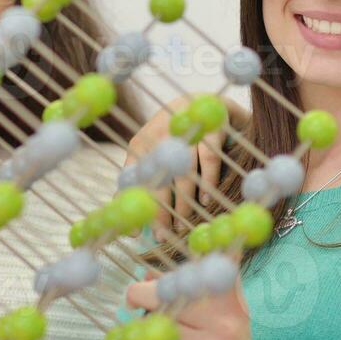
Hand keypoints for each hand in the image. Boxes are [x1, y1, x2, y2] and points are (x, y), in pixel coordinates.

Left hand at [125, 95, 247, 241]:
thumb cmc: (174, 137)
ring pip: (182, 173)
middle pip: (157, 180)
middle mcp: (160, 135)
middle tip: (163, 237)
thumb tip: (129, 222)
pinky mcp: (211, 129)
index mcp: (140, 143)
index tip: (134, 234)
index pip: (134, 178)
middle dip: (159, 211)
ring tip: (183, 226)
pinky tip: (206, 201)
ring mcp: (186, 131)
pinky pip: (209, 160)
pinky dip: (208, 182)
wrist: (202, 103)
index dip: (134, 206)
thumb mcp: (153, 153)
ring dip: (183, 202)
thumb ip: (141, 181)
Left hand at [126, 274, 252, 339]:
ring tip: (151, 331)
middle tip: (133, 300)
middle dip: (142, 293)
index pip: (202, 270)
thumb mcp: (222, 315)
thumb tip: (149, 273)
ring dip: (145, 326)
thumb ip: (192, 290)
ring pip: (157, 322)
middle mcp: (224, 322)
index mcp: (231, 303)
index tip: (153, 268)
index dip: (175, 268)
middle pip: (167, 292)